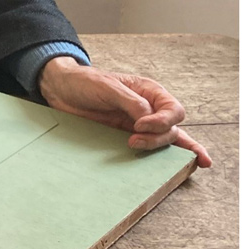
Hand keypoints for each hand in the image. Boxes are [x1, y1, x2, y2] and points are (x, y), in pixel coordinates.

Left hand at [39, 56, 211, 167]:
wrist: (60, 90)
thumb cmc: (84, 82)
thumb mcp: (107, 87)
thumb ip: (130, 102)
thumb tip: (149, 120)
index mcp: (149, 92)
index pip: (173, 110)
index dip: (162, 121)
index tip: (140, 125)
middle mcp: (149, 110)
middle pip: (171, 129)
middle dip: (157, 137)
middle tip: (132, 140)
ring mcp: (139, 126)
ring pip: (165, 141)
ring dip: (157, 149)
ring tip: (135, 146)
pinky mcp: (126, 137)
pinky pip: (150, 148)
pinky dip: (167, 157)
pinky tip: (189, 166)